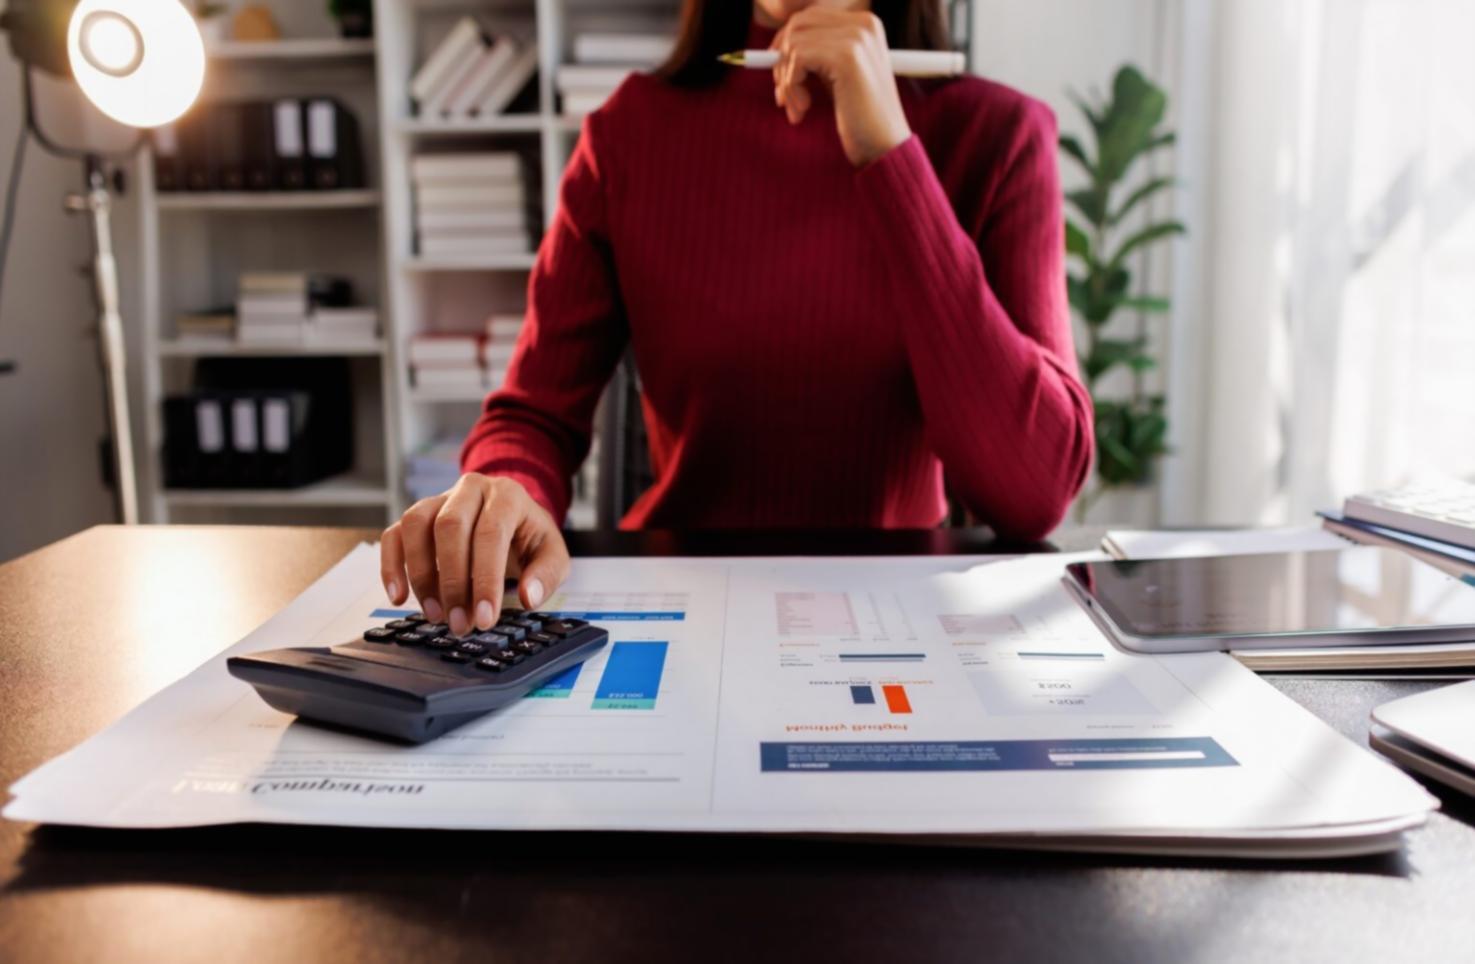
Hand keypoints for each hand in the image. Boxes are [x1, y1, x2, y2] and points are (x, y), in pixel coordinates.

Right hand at [380, 474, 570, 636]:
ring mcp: (439, 499)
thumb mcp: (552, 554)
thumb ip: (546, 575)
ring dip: (420, 574)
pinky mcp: (417, 516)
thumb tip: (528, 598)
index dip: (485, 579)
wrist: (512, 517)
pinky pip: (394, 535)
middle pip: (450, 527)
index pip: (491, 534)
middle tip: (460, 623)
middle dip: (452, 582)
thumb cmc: (529, 537)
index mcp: (507, 495)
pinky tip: (399, 597)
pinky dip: (391, 566)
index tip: (484, 618)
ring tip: (435, 614)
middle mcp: (470, 489)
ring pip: (416, 525)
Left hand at [771, 6, 911, 166]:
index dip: (787, 45)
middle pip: (797, 25)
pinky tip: (804, 109)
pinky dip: (791, 86)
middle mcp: (863, 24)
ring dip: (785, 79)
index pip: (809, 17)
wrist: (884, 147)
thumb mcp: (835, 76)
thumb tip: (774, 48)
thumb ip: (815, 54)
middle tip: (785, 97)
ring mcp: (856, 37)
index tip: (782, 78)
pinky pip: (797, 59)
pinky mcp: (846, 56)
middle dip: (782, 61)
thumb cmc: (859, 117)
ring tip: (798, 108)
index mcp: (865, 24)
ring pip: (793, 43)